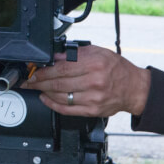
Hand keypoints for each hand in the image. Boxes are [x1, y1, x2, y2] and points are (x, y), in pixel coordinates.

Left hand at [23, 45, 150, 116]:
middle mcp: (94, 82)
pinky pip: (67, 109)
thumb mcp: (98, 52)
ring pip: (60, 97)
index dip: (44, 71)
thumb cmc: (117, 69)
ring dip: (44, 92)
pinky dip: (52, 104)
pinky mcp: (92, 111)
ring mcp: (93, 99)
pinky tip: (46, 99)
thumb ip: (76, 53)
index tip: (34, 71)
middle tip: (29, 80)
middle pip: (58, 83)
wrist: (135, 88)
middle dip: (39, 82)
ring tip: (36, 87)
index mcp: (95, 64)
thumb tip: (55, 56)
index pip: (62, 68)